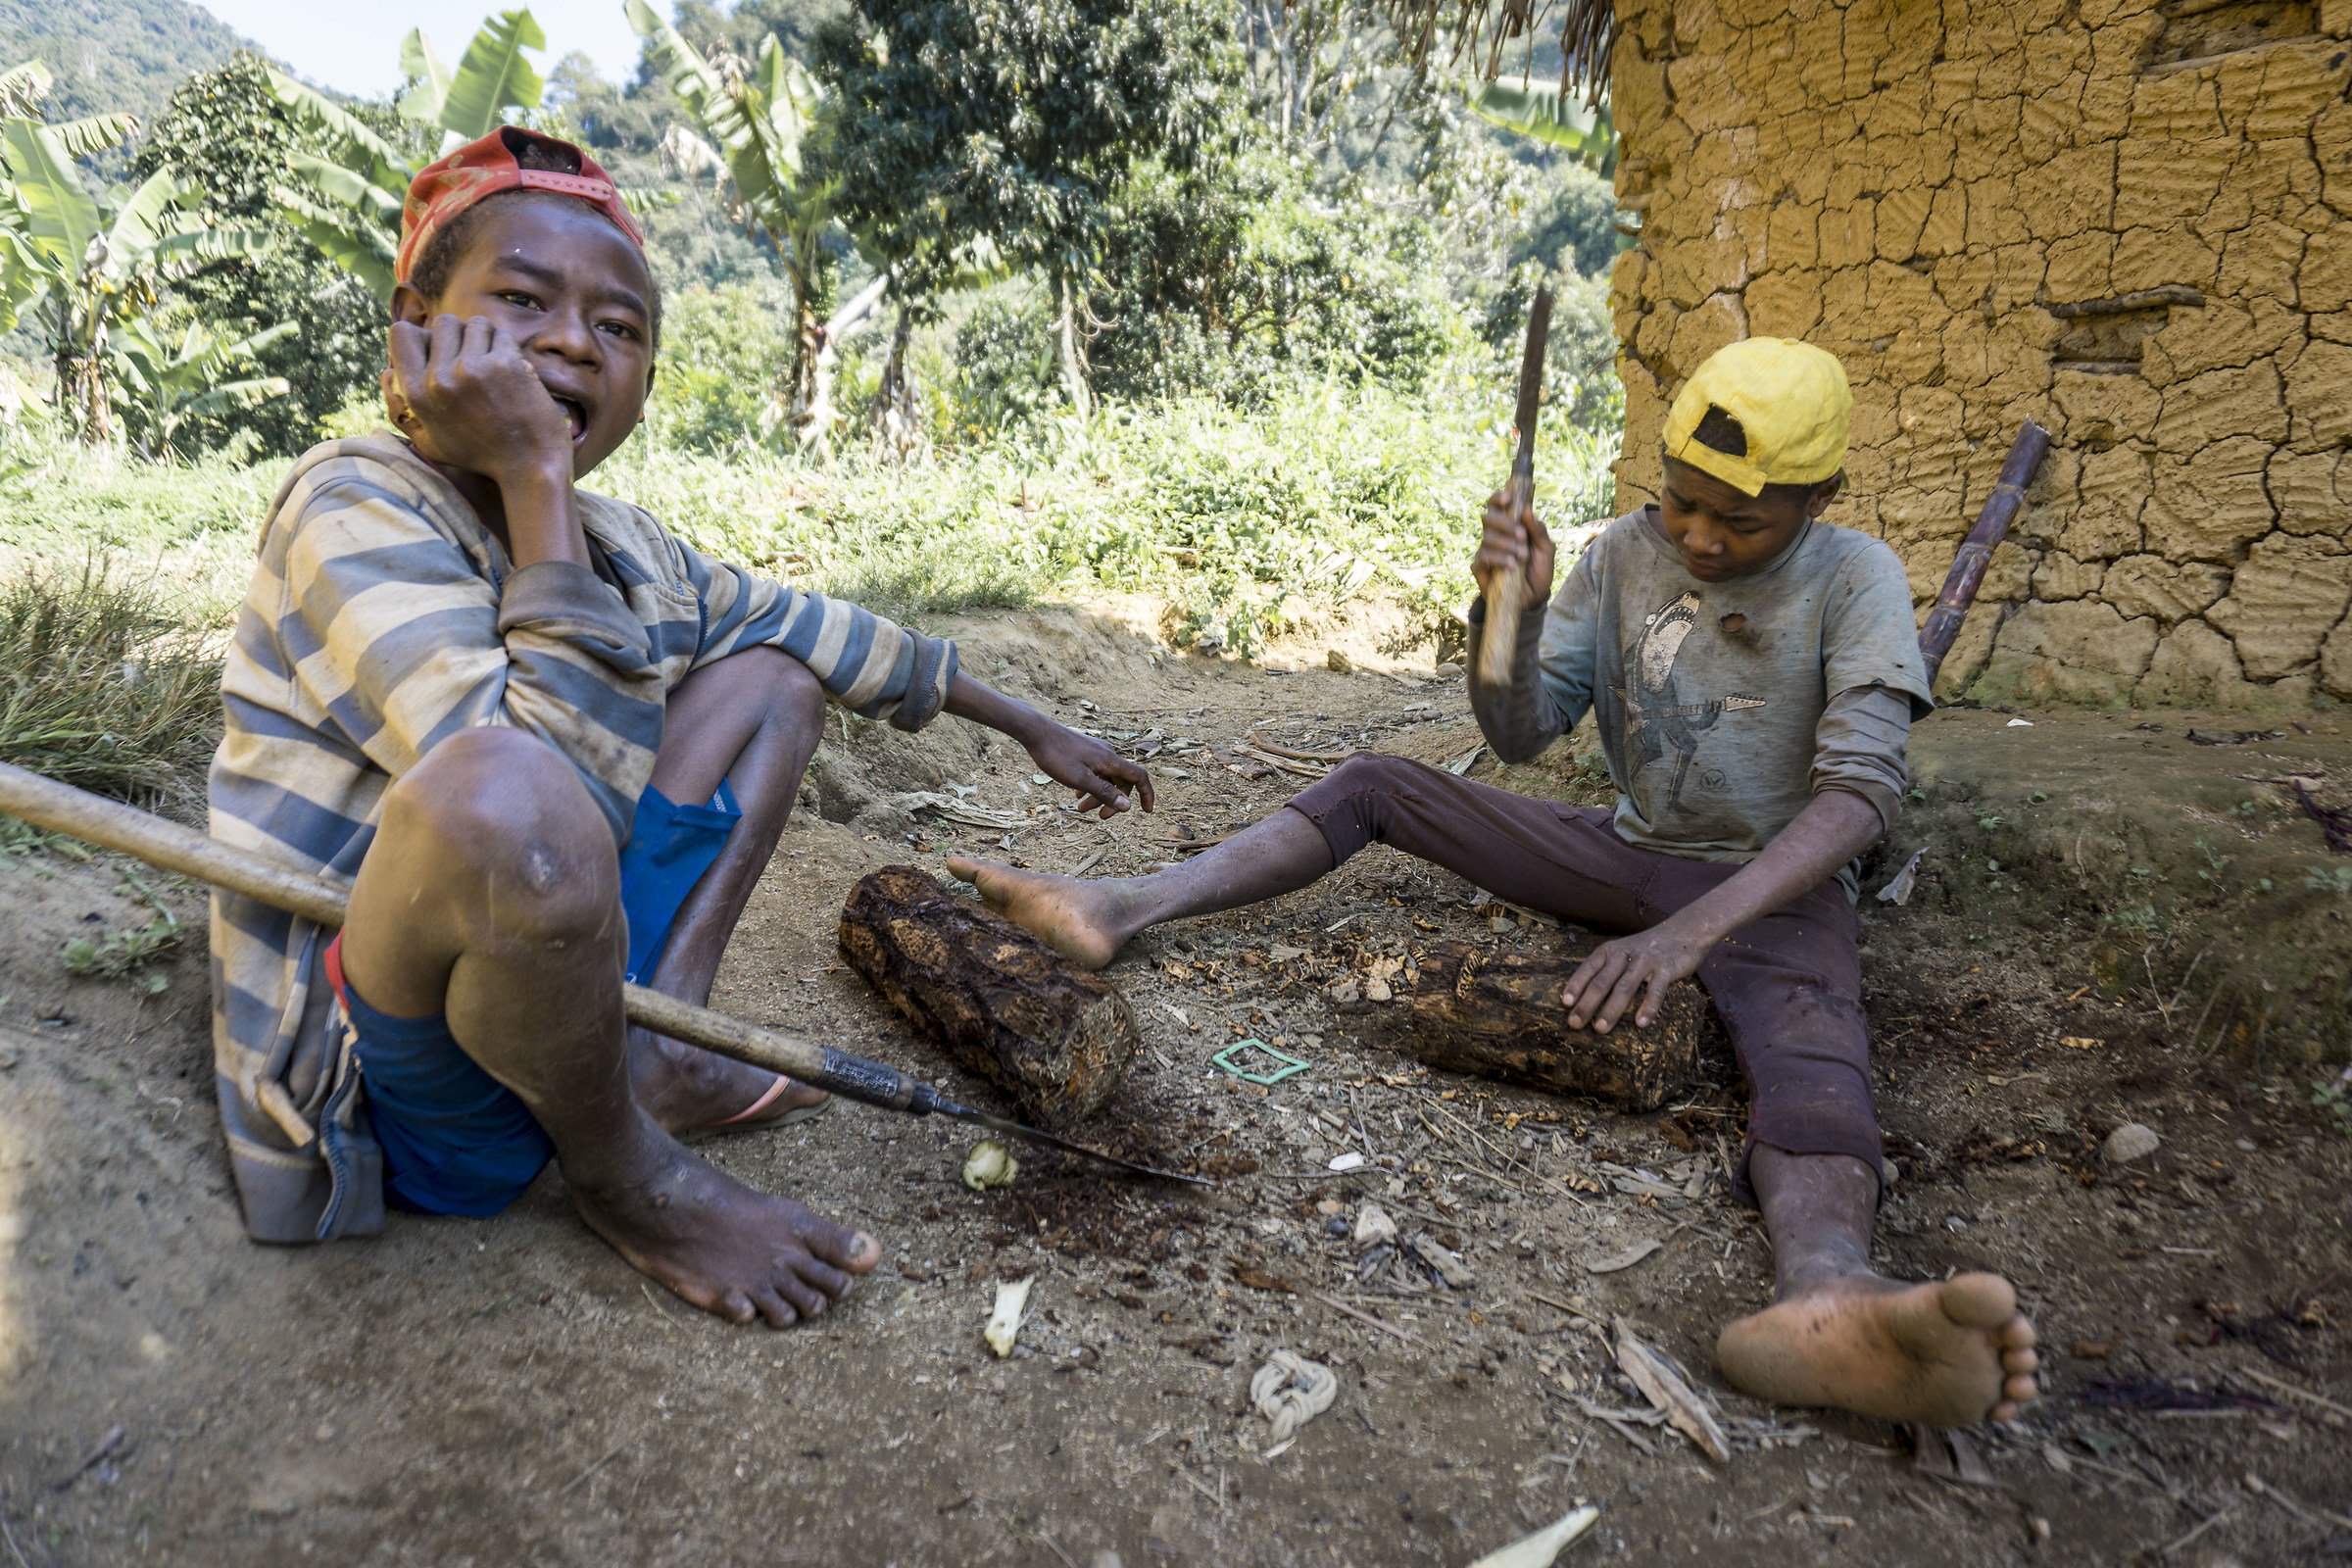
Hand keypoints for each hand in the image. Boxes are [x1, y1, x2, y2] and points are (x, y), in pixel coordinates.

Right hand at [385, 314, 572, 487]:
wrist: (530, 467)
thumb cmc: (480, 457)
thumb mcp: (430, 443)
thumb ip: (402, 409)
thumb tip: (386, 371)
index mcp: (416, 394)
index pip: (401, 332)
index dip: (423, 336)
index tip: (441, 351)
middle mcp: (439, 379)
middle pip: (443, 322)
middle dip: (461, 335)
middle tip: (476, 359)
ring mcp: (473, 369)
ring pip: (476, 324)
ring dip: (488, 340)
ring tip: (495, 365)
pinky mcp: (506, 364)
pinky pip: (503, 336)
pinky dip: (510, 349)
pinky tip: (514, 372)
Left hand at [1026, 724, 1155, 818]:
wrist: (1036, 732)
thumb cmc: (1056, 755)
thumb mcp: (1080, 779)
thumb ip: (1104, 793)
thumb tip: (1127, 807)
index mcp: (1110, 761)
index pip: (1139, 777)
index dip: (1147, 794)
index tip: (1147, 811)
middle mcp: (1107, 755)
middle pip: (1121, 781)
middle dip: (1113, 801)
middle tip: (1101, 817)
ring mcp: (1095, 752)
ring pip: (1106, 778)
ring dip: (1098, 796)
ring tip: (1080, 809)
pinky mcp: (1085, 752)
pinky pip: (1095, 772)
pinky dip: (1090, 785)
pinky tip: (1076, 794)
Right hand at [1472, 483, 1555, 611]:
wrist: (1534, 599)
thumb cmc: (1539, 571)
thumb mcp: (1546, 550)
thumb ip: (1539, 530)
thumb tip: (1527, 510)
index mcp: (1510, 527)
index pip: (1497, 506)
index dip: (1498, 498)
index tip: (1508, 499)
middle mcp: (1495, 536)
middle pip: (1488, 517)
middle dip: (1505, 523)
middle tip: (1521, 535)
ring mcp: (1486, 552)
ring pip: (1487, 537)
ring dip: (1506, 544)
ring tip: (1521, 557)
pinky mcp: (1480, 568)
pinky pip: (1483, 556)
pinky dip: (1498, 558)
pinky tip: (1511, 565)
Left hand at [1559, 922, 1711, 1032]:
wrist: (1683, 932)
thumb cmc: (1646, 948)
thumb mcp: (1622, 951)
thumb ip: (1606, 969)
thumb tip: (1583, 996)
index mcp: (1609, 951)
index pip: (1588, 969)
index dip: (1575, 985)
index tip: (1565, 1003)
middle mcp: (1624, 954)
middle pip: (1601, 982)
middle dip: (1587, 1004)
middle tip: (1575, 1023)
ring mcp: (1645, 961)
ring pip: (1624, 988)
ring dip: (1611, 1010)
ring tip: (1600, 1029)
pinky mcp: (1666, 969)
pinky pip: (1655, 991)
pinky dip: (1648, 1008)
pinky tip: (1640, 1023)